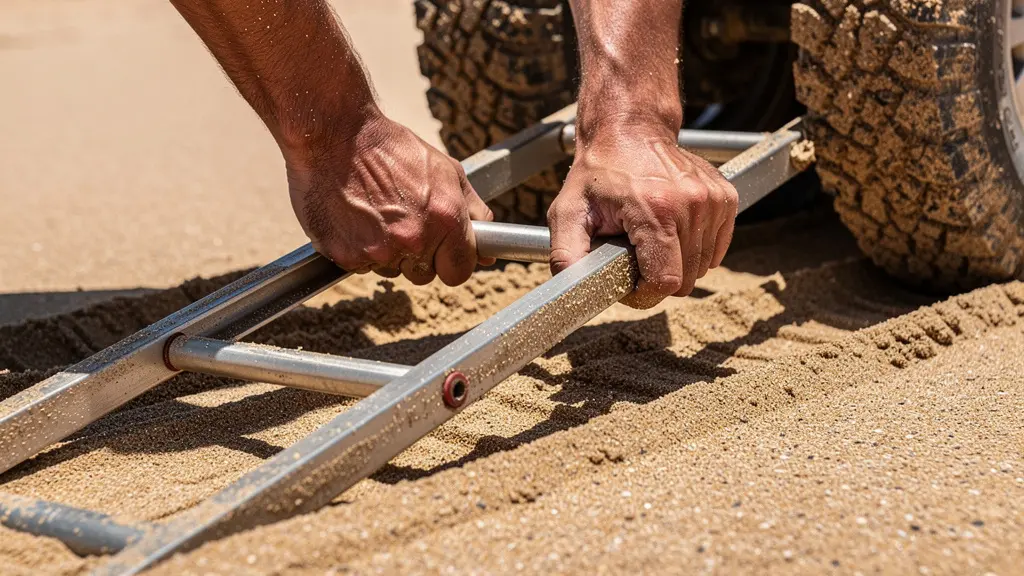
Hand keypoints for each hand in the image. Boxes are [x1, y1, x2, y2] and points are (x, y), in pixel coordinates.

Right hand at [284, 113, 493, 285]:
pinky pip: (361, 266)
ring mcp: (378, 251)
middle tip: (403, 220)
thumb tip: (489, 247)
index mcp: (445, 220)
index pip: (459, 272)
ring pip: (391, 271)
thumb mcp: (446, 171)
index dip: (452, 262)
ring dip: (388, 251)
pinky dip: (359, 248)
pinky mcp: (346, 255)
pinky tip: (357, 218)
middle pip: (424, 275)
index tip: (444, 253)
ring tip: (377, 213)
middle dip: (418, 256)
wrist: (335, 135)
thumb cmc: (391, 149)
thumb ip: (473, 212)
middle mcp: (414, 240)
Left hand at [548, 122, 737, 308]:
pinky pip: (716, 248)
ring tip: (651, 237)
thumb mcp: (569, 211)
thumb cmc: (598, 173)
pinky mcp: (725, 198)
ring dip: (676, 262)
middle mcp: (691, 204)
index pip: (665, 281)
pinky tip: (671, 229)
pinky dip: (694, 248)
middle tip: (634, 254)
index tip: (628, 283)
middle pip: (685, 279)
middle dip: (657, 277)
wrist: (631, 131)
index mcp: (655, 209)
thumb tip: (570, 288)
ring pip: (702, 267)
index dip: (643, 293)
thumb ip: (567, 254)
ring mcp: (712, 200)